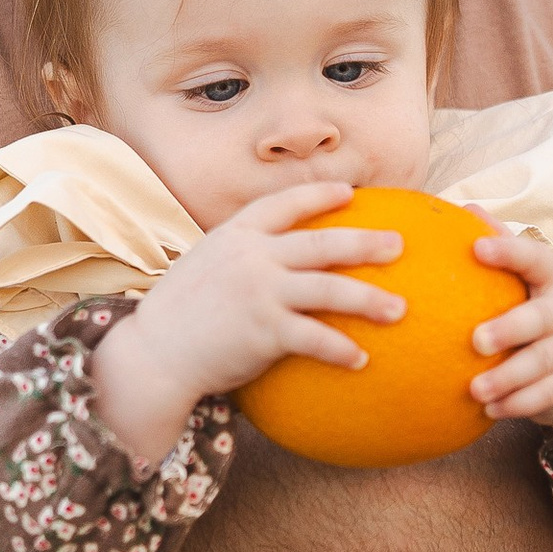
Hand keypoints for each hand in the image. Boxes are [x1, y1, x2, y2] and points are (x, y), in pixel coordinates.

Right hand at [89, 182, 404, 471]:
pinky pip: (315, 338)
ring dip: (369, 299)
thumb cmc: (181, 316)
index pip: (284, 204)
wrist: (153, 353)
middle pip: (322, 242)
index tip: (349, 192)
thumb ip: (240, 259)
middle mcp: (251, 256)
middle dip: (365, 241)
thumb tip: (276, 262)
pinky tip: (361, 359)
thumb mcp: (206, 268)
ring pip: (329, 289)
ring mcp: (259, 292)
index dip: (318, 195)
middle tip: (399, 245)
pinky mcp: (264, 330)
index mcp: (235, 235)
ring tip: (400, 310)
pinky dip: (341, 348)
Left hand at [471, 228, 552, 456]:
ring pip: (543, 364)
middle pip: (543, 318)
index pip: (536, 258)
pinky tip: (488, 411)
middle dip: (511, 328)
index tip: (477, 248)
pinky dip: (517, 405)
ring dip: (508, 378)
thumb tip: (464, 207)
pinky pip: (545, 397)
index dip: (510, 250)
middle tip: (475, 340)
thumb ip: (500, 242)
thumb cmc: (537, 306)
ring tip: (474, 390)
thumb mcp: (528, 275)